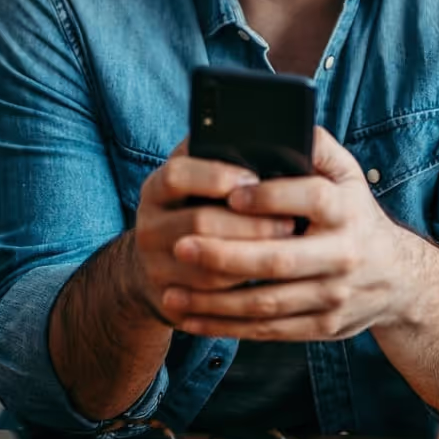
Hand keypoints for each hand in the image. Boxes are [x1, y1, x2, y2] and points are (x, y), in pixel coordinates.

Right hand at [125, 140, 298, 324]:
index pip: (178, 175)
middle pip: (199, 222)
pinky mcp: (168, 299)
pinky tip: (270, 279)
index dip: (216, 176)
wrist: (156, 266)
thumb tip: (267, 139)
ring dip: (253, 258)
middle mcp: (148, 226)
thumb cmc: (195, 209)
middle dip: (250, 223)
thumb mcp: (197, 179)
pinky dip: (243, 289)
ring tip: (288, 251)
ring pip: (209, 265)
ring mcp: (154, 266)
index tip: (254, 178)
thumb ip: (219, 158)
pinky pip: (210, 298)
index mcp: (156, 189)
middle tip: (290, 223)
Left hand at [160, 127, 426, 339]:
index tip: (231, 193)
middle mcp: (343, 255)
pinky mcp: (323, 327)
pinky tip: (191, 319)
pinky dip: (226, 328)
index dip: (270, 197)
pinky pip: (268, 331)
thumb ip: (317, 147)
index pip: (310, 199)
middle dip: (226, 255)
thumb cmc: (355, 215)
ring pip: (267, 304)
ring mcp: (334, 296)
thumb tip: (286, 123)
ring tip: (171, 292)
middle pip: (279, 260)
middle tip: (180, 246)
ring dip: (215, 302)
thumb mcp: (349, 175)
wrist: (398, 279)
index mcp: (347, 210)